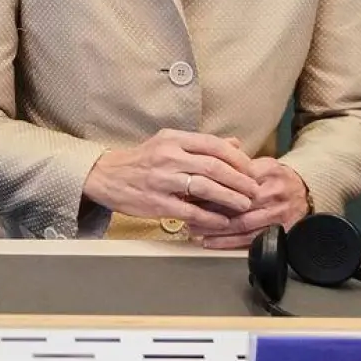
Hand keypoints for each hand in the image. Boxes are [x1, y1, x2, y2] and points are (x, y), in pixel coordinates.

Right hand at [82, 130, 260, 232]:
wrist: (106, 176)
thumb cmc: (141, 160)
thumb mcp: (169, 143)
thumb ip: (202, 144)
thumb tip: (236, 144)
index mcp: (173, 139)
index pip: (213, 145)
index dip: (237, 159)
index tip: (251, 169)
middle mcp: (168, 157)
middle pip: (213, 167)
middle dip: (239, 180)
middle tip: (254, 190)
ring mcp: (162, 180)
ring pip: (204, 188)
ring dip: (229, 198)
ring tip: (244, 205)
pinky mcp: (156, 202)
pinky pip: (190, 211)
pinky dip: (209, 217)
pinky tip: (222, 221)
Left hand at [191, 158, 309, 249]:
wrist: (305, 190)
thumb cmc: (274, 177)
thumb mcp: (259, 163)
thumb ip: (234, 162)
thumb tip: (203, 163)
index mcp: (266, 171)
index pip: (234, 179)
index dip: (211, 186)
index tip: (191, 190)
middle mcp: (274, 192)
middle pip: (237, 203)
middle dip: (209, 209)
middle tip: (187, 212)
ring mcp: (278, 213)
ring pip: (242, 223)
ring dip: (215, 229)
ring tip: (194, 229)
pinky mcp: (281, 230)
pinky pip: (252, 239)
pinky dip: (229, 243)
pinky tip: (211, 242)